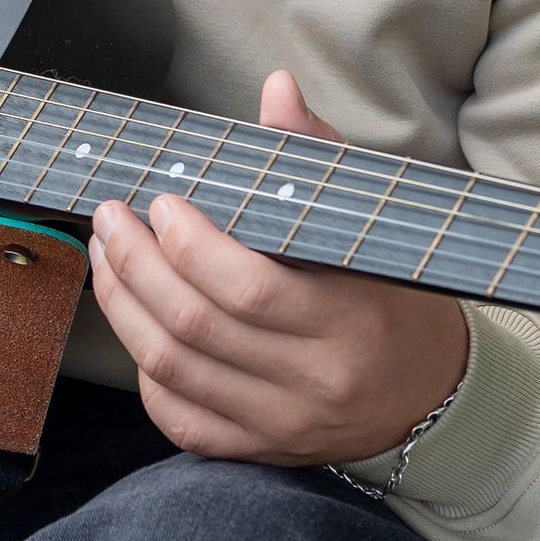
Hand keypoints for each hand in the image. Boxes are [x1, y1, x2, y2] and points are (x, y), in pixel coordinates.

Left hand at [86, 69, 468, 466]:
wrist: (432, 394)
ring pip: (174, 370)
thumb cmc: (396, 296)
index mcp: (349, 320)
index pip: (248, 287)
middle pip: (196, 326)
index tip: (163, 203)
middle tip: (113, 220)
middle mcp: (314, 382)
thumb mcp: (370, 222)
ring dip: (124, 309)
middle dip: (137, 265)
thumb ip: (316, 155)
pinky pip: (181, 419)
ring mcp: (283, 424)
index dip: (189, 244)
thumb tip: (277, 90)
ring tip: (107, 258)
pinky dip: (146, 373)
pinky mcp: (261, 450)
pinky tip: (136, 327)